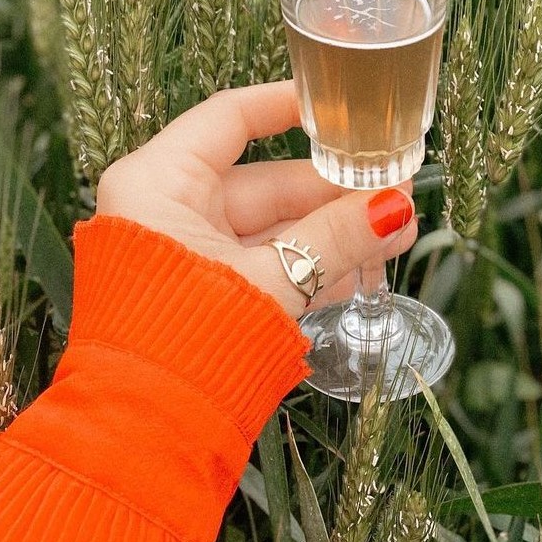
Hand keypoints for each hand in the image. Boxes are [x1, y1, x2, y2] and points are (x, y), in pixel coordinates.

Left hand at [95, 81, 417, 319]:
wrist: (145, 439)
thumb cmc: (192, 343)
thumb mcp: (273, 280)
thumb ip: (336, 237)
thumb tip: (395, 205)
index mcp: (159, 182)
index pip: (230, 118)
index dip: (287, 106)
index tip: (340, 102)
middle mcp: (166, 209)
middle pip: (264, 182)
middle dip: (334, 191)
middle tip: (395, 189)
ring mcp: (184, 253)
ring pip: (271, 228)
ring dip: (331, 232)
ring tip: (396, 230)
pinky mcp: (202, 293)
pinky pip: (263, 263)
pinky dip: (308, 265)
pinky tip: (362, 268)